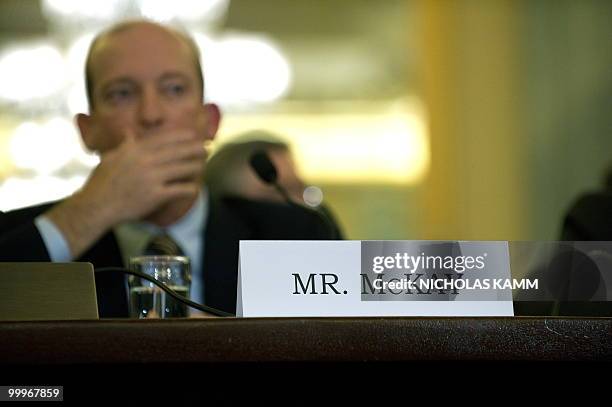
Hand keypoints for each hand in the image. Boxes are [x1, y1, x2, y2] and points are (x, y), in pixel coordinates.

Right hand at [86, 129, 204, 222]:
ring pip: (181, 169)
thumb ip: (123, 145)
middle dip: (193, 149)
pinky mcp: (155, 195)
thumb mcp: (110, 158)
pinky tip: (196, 189)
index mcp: (134, 150)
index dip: (181, 136)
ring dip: (195, 166)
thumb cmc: (101, 183)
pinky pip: (178, 190)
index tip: (193, 134)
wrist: (96, 206)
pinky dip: (189, 189)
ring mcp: (151, 178)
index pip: (163, 139)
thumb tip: (128, 132)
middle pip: (176, 152)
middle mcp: (145, 161)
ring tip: (204, 164)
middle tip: (206, 147)